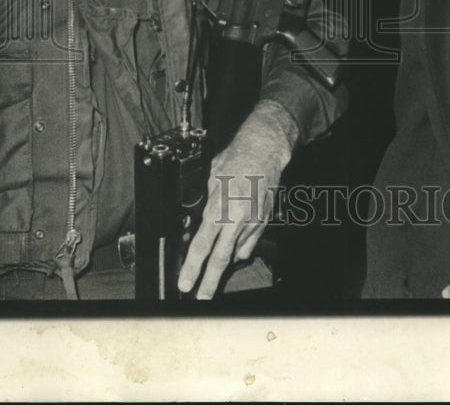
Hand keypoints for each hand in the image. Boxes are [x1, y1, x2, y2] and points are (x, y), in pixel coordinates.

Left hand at [177, 99, 297, 298]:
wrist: (264, 151)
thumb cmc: (236, 160)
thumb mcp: (210, 179)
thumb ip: (204, 204)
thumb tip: (196, 222)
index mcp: (220, 208)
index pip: (202, 244)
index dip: (193, 267)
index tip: (185, 283)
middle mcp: (237, 218)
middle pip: (221, 258)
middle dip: (209, 282)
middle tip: (201, 298)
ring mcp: (252, 222)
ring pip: (236, 253)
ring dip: (224, 264)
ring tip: (213, 275)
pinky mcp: (263, 222)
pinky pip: (249, 244)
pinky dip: (239, 249)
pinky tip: (233, 250)